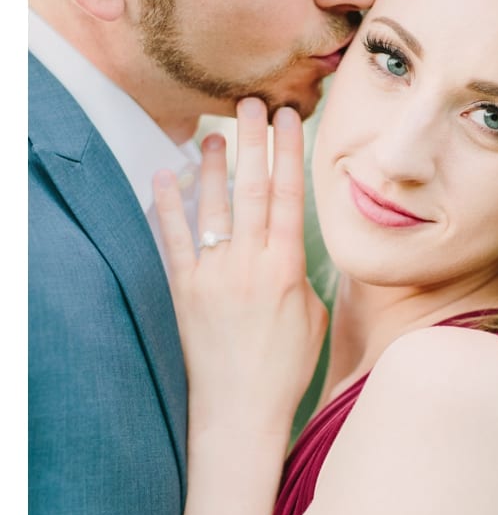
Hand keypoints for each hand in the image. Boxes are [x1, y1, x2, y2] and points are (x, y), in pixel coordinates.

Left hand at [154, 98, 327, 436]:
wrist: (241, 410)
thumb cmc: (286, 367)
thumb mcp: (313, 315)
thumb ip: (300, 274)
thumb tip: (288, 246)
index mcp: (288, 268)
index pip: (289, 197)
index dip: (288, 153)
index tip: (289, 119)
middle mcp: (250, 265)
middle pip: (253, 190)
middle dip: (252, 142)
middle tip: (251, 104)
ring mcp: (214, 276)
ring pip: (214, 206)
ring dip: (213, 165)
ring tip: (213, 132)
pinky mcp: (184, 291)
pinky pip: (174, 239)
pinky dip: (169, 205)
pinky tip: (167, 176)